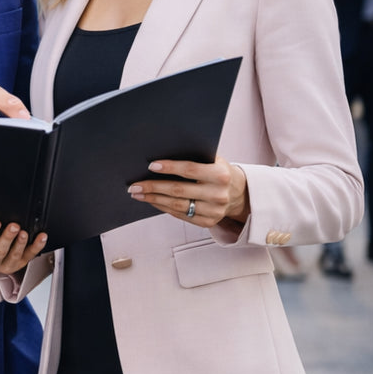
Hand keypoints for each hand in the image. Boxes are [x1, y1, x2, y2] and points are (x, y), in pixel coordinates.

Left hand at [127, 154, 248, 228]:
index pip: (189, 170)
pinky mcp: (208, 222)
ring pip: (177, 206)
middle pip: (179, 191)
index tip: (151, 166)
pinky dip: (163, 208)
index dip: (169, 168)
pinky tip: (152, 201)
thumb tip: (163, 151)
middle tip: (134, 185)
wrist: (238, 192)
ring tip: (138, 194)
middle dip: (153, 187)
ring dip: (154, 199)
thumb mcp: (213, 159)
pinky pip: (181, 215)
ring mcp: (214, 211)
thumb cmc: (218, 170)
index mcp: (220, 175)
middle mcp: (218, 194)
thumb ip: (194, 156)